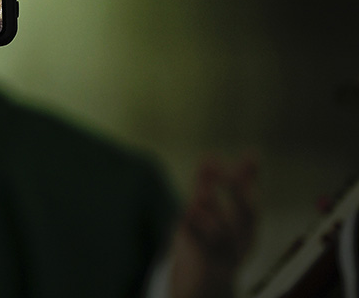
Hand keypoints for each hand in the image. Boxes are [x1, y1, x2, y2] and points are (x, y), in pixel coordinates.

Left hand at [169, 155, 257, 297]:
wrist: (200, 289)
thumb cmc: (208, 246)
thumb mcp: (209, 214)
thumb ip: (212, 185)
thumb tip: (214, 155)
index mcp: (244, 231)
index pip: (251, 202)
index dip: (249, 178)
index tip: (250, 154)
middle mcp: (239, 243)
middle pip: (246, 218)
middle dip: (240, 192)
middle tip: (229, 171)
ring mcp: (223, 257)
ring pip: (223, 234)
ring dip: (214, 211)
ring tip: (202, 192)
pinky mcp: (203, 267)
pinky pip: (201, 249)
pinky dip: (195, 230)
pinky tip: (187, 213)